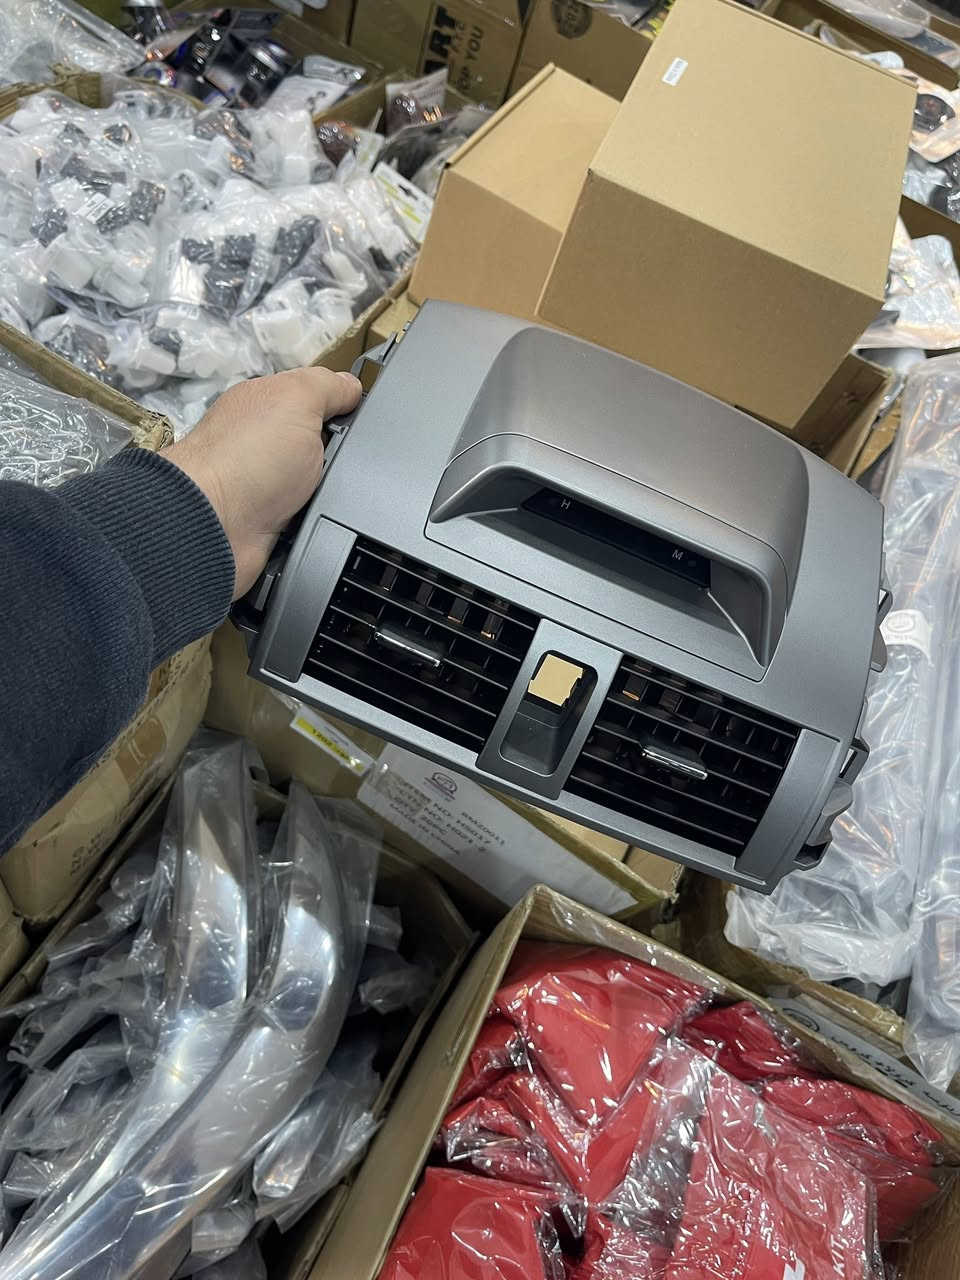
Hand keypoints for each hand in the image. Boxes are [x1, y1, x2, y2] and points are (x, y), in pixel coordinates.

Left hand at [163, 366, 361, 597]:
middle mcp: (262, 444)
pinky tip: (327, 516)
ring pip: (319, 484)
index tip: (363, 420)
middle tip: (350, 460)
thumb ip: (327, 385)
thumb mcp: (297, 398)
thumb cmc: (251, 455)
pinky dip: (321, 518)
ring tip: (340, 492)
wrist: (216, 524)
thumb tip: (351, 386)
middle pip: (320, 445)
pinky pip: (309, 517)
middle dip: (341, 455)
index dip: (339, 407)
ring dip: (333, 490)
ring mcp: (265, 486)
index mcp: (263, 406)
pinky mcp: (269, 523)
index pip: (312, 399)